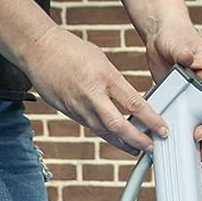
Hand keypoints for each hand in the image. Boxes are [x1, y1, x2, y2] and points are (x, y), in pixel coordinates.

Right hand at [24, 26, 168, 154]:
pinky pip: (92, 128)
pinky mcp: (70, 114)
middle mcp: (92, 96)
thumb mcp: (101, 60)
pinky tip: (116, 140)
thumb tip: (131, 101)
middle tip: (152, 147)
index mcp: (104, 77)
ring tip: (137, 150)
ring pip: (105, 133)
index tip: (163, 129)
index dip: (151, 120)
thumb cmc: (70, 50)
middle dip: (138, 140)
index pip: (133, 104)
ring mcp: (79, 107)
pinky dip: (107, 136)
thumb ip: (116, 82)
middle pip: (119, 126)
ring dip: (123, 144)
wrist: (38, 50)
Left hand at [144, 18, 201, 162]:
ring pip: (197, 123)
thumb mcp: (181, 43)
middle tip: (200, 142)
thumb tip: (186, 58)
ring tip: (199, 157)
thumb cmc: (177, 35)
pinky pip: (180, 120)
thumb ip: (184, 52)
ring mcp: (190, 98)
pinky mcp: (176, 102)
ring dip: (199, 141)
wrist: (160, 36)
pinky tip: (176, 145)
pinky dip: (179, 133)